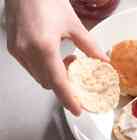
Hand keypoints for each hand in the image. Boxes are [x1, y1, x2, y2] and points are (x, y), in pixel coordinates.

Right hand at [5, 0, 108, 115]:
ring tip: (68, 59)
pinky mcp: (13, 48)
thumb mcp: (74, 25)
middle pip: (48, 83)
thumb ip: (90, 46)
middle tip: (80, 73)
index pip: (58, 82)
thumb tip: (103, 61)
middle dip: (65, 84)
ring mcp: (17, 51)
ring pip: (39, 77)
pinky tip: (54, 55)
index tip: (78, 110)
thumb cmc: (48, 0)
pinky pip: (31, 67)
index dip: (69, 99)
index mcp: (43, 47)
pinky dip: (45, 68)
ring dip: (55, 76)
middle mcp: (27, 52)